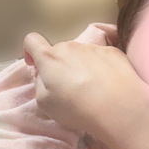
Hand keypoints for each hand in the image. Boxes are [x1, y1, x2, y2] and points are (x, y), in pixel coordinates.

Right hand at [22, 32, 148, 148]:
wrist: (118, 107)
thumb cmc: (76, 108)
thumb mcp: (45, 104)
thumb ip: (40, 85)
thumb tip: (45, 76)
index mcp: (50, 57)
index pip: (32, 40)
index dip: (30, 51)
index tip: (36, 65)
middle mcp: (71, 46)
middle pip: (60, 51)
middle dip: (61, 65)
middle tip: (69, 87)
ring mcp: (94, 47)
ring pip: (82, 54)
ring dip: (83, 66)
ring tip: (93, 89)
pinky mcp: (115, 52)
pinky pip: (102, 56)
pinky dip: (102, 67)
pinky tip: (109, 84)